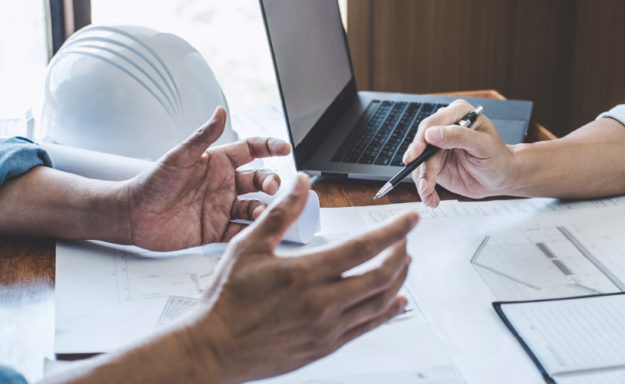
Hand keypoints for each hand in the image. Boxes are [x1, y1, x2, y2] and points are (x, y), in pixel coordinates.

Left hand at [122, 107, 291, 250]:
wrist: (133, 216)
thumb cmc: (151, 182)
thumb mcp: (178, 157)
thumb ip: (202, 136)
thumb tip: (220, 111)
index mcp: (217, 162)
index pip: (251, 150)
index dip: (270, 146)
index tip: (284, 148)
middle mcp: (224, 184)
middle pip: (259, 180)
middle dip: (271, 182)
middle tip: (272, 188)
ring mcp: (222, 207)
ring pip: (254, 207)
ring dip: (263, 209)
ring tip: (260, 213)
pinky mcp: (216, 230)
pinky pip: (240, 230)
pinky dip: (250, 232)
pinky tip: (253, 231)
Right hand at [180, 174, 416, 382]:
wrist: (214, 348)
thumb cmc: (227, 301)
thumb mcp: (248, 246)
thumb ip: (280, 213)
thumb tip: (300, 183)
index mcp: (304, 274)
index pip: (363, 247)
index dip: (393, 231)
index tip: (410, 219)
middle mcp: (321, 303)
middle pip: (380, 275)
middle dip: (400, 253)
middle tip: (405, 239)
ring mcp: (326, 328)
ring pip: (379, 302)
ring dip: (398, 279)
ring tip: (404, 263)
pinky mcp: (325, 346)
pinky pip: (367, 327)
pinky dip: (387, 311)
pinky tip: (396, 301)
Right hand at [402, 99, 514, 206]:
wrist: (501, 177)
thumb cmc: (498, 158)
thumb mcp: (483, 146)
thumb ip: (459, 136)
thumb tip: (432, 134)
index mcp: (457, 114)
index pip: (432, 124)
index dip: (420, 141)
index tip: (414, 156)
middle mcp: (445, 128)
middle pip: (421, 144)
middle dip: (420, 166)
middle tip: (424, 185)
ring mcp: (437, 146)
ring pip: (419, 162)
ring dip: (422, 181)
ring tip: (429, 195)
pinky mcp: (434, 163)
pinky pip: (422, 175)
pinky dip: (425, 189)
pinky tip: (432, 199)